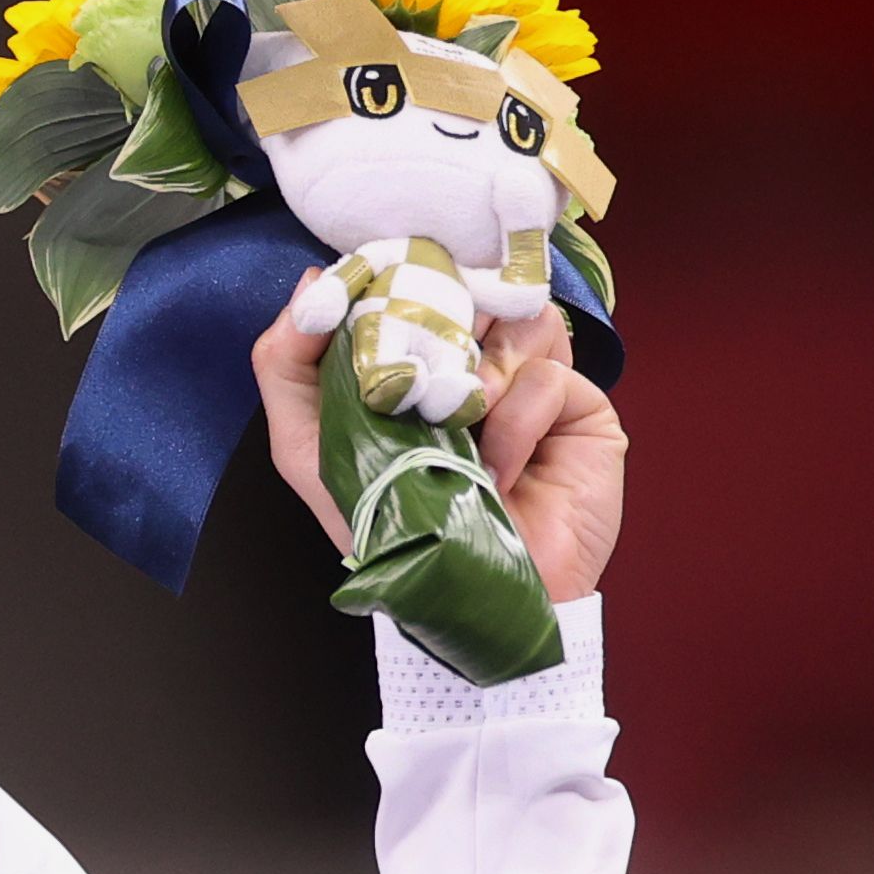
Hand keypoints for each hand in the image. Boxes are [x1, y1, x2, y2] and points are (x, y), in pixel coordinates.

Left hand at [252, 278, 627, 601]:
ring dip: (477, 375)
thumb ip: (287, 366)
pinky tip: (496, 473)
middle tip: (417, 364)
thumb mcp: (309, 447)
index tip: (369, 284)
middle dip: (439, 320)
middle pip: (477, 288)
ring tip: (457, 427)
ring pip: (520, 319)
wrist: (462, 596)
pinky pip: (546, 378)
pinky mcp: (585, 414)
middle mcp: (484, 361)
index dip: (398, 277)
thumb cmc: (387, 527)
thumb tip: (308, 282)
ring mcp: (537, 383)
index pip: (423, 282)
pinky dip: (512, 424)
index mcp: (424, 358)